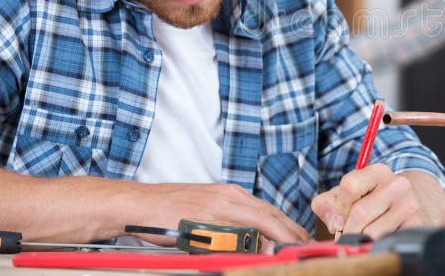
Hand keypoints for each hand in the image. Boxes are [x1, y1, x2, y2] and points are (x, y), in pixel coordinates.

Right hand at [124, 182, 310, 244]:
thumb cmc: (168, 210)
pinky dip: (253, 241)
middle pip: (270, 213)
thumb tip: (250, 239)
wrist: (137, 205)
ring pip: (259, 220)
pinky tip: (263, 250)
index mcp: (230, 194)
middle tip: (307, 245)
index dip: (288, 225)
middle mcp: (228, 197)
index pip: (268, 210)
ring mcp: (217, 207)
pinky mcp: (205, 220)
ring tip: (294, 249)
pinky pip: (234, 232)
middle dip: (291, 231)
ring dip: (280, 235)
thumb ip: (228, 222)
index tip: (301, 237)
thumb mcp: (205, 210)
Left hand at [311, 164, 444, 238]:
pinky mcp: (415, 226)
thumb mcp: (345, 195)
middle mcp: (398, 184)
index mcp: (378, 171)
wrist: (401, 208)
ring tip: (359, 238)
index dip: (338, 209)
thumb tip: (332, 220)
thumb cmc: (367, 201)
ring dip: (359, 240)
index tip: (335, 222)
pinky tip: (372, 241)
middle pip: (359, 212)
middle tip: (344, 236)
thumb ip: (327, 203)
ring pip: (371, 232)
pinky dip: (373, 246)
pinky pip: (385, 242)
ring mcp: (409, 205)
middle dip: (346, 229)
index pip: (350, 186)